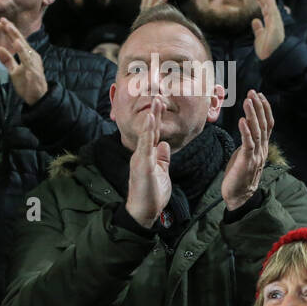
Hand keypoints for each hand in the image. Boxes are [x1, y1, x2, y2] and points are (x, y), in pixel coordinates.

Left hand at [0, 17, 47, 104]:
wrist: (38, 97)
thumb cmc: (27, 83)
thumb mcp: (14, 71)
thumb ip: (7, 60)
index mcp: (27, 55)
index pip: (16, 40)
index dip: (8, 31)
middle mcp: (31, 55)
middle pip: (20, 40)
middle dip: (11, 29)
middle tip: (2, 19)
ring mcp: (33, 62)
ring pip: (23, 46)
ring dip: (15, 36)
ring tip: (8, 27)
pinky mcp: (33, 70)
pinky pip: (27, 59)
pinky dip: (22, 50)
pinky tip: (17, 43)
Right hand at [126, 97, 171, 227]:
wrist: (144, 211)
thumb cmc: (152, 195)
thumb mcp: (161, 172)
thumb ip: (162, 158)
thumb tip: (165, 145)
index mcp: (148, 155)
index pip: (154, 133)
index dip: (157, 119)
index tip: (161, 103)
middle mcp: (142, 154)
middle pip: (150, 129)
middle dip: (154, 112)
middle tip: (158, 94)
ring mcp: (141, 158)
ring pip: (147, 133)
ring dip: (151, 117)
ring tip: (155, 101)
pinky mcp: (142, 163)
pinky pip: (146, 144)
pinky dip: (148, 131)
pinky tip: (150, 119)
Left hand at [221, 90, 272, 210]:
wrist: (238, 196)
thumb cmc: (238, 174)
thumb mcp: (243, 154)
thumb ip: (247, 141)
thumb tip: (245, 126)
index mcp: (262, 146)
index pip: (267, 123)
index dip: (264, 109)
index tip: (258, 95)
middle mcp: (262, 149)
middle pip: (264, 124)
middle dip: (259, 107)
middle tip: (253, 92)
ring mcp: (256, 155)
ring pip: (257, 131)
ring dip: (252, 114)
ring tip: (248, 101)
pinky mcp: (247, 161)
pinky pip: (248, 143)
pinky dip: (246, 131)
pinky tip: (242, 120)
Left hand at [251, 0, 285, 60]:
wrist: (271, 57)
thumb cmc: (266, 49)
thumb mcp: (259, 37)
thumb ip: (258, 28)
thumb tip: (255, 20)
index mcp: (270, 23)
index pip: (265, 8)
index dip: (261, 0)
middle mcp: (274, 21)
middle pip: (268, 5)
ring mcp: (275, 22)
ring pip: (270, 6)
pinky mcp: (275, 24)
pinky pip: (272, 11)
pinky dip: (269, 3)